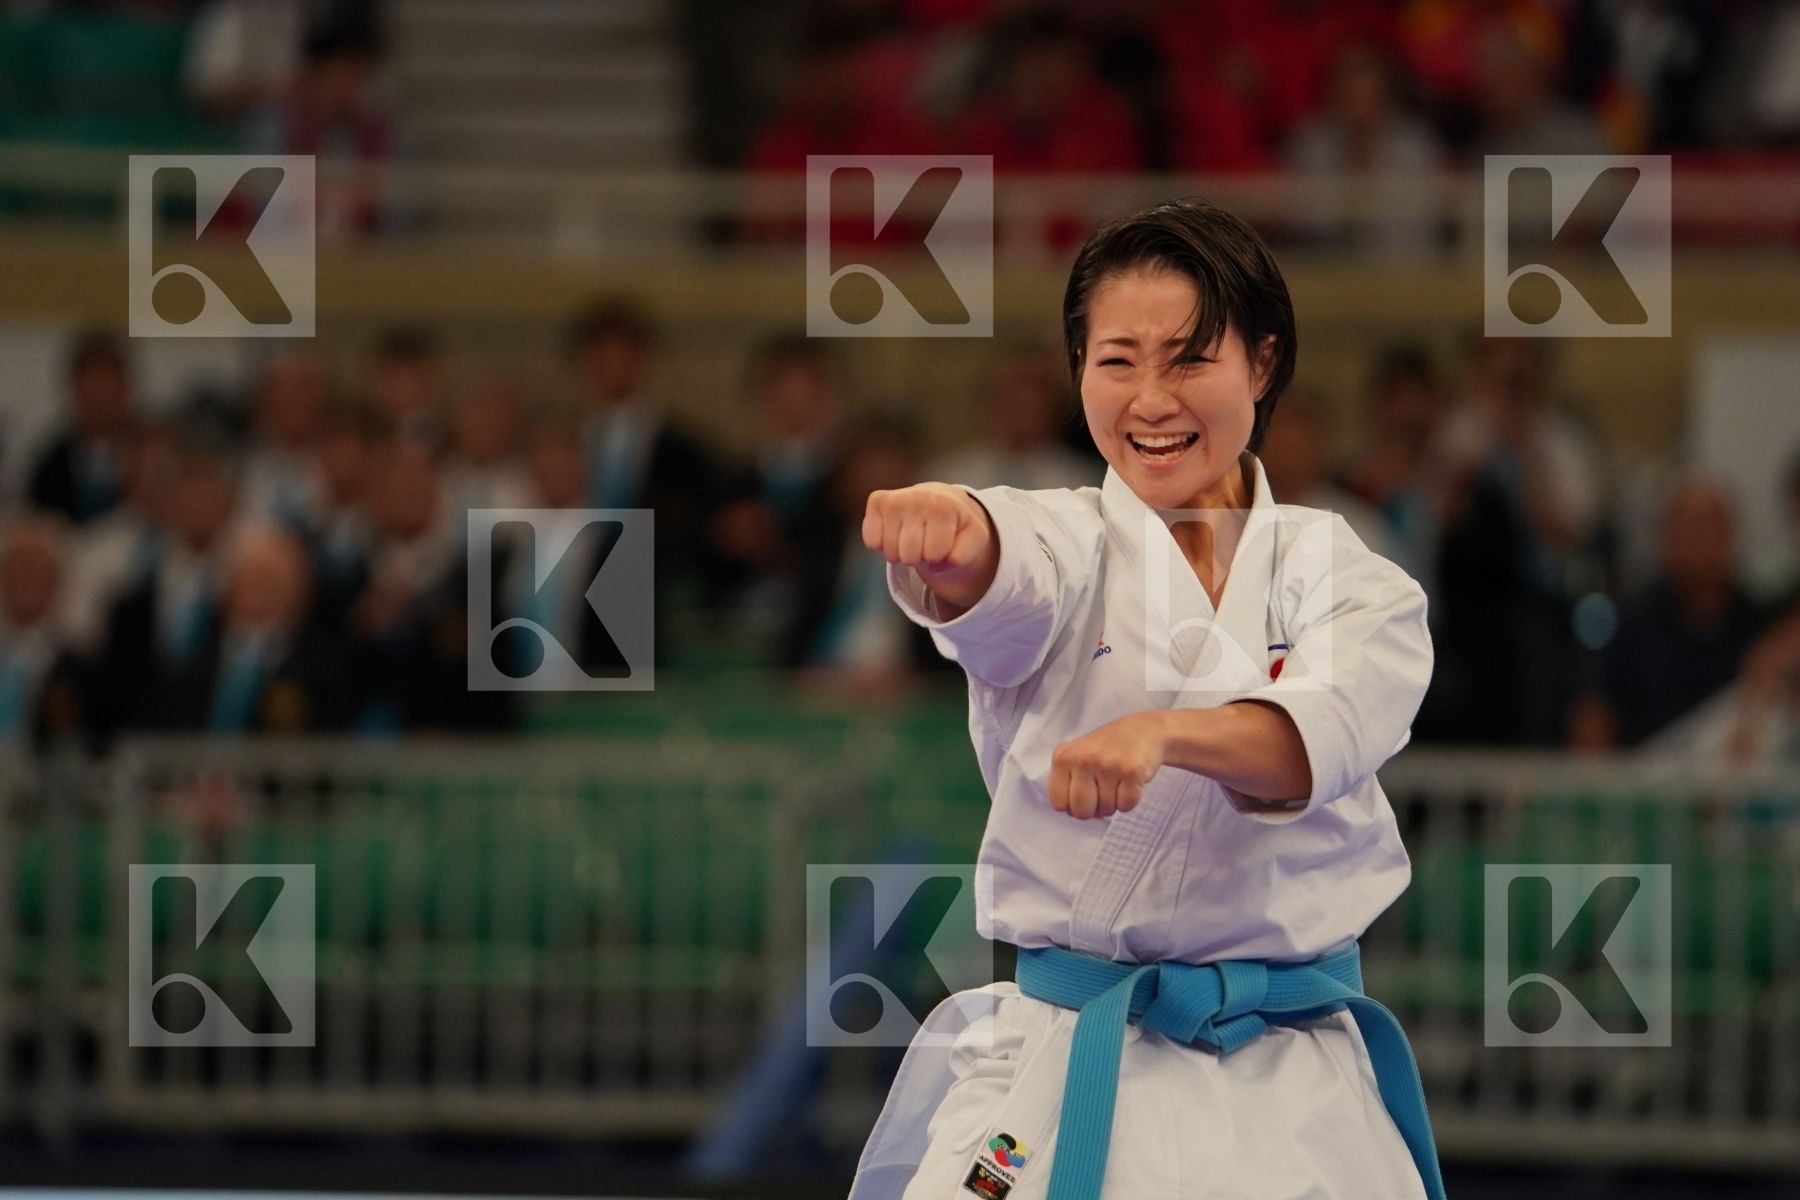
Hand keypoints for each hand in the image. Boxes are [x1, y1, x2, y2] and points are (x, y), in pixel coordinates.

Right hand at [862, 482, 996, 612]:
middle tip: (926, 540)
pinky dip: (882, 544)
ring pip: (890, 553)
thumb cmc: (956, 524)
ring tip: (913, 536)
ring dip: (901, 553)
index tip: (943, 541)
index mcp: (943, 507)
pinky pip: (871, 542)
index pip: (934, 555)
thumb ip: (963, 555)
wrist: (941, 499)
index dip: (939, 556)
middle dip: (919, 557)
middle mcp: (917, 498)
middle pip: (909, 557)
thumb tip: (936, 567)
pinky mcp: (877, 501)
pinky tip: (895, 530)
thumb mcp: (973, 538)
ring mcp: (895, 499)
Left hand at [1049, 712, 1169, 819]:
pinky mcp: (1131, 772)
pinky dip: (1129, 801)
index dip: (1072, 806)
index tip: (1083, 796)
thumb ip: (1067, 783)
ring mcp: (1107, 765)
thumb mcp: (1077, 756)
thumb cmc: (1107, 749)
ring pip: (1105, 810)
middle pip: (1080, 811)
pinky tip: (1129, 783)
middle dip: (1093, 811)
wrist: (1143, 730)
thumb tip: (1071, 813)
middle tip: (1101, 793)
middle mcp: (1083, 759)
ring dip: (1113, 803)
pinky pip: (1126, 806)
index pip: (1058, 803)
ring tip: (1116, 782)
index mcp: (1064, 757)